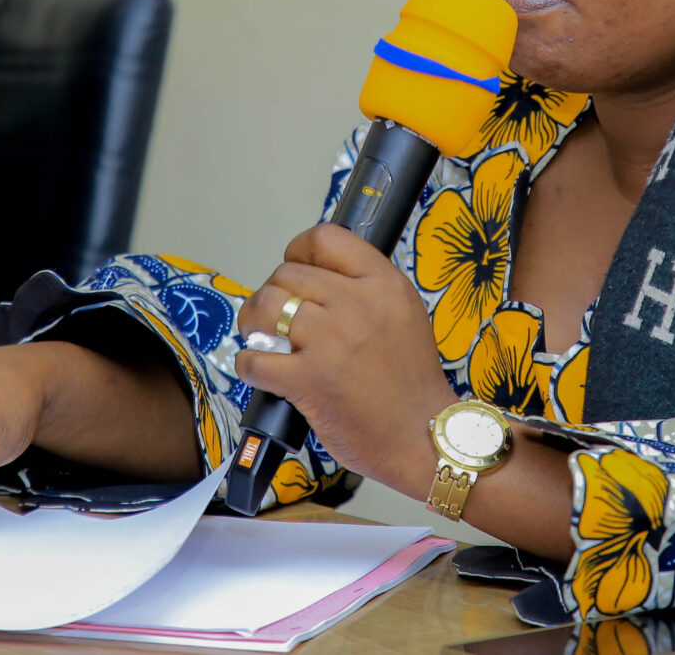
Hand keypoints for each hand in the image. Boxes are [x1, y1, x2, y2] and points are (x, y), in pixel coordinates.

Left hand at [234, 224, 457, 498]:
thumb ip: (366, 291)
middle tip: (275, 317)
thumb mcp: (404, 316)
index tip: (295, 270)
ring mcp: (332, 341)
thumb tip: (315, 283)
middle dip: (274, 294)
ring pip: (267, 306)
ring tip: (261, 337)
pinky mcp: (309, 380)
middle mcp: (358, 304)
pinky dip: (248, 364)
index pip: (326, 238)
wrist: (425, 436)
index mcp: (385, 284)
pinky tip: (259, 370)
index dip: (299, 251)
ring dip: (254, 322)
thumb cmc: (412, 384)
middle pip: (288, 273)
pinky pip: (255, 359)